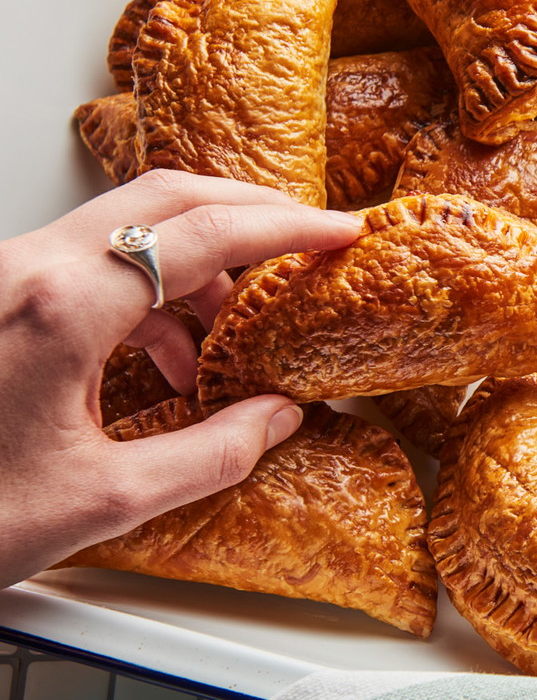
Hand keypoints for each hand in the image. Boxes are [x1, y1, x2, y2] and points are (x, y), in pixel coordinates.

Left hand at [0, 171, 363, 586]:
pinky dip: (150, 292)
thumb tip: (274, 420)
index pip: (202, 234)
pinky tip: (170, 357)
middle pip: (165, 198)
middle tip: (307, 242)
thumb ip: (208, 455)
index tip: (340, 232)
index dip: (287, 227)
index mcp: (60, 307)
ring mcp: (5, 275)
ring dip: (197, 264)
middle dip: (249, 215)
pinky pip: (92, 262)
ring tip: (237, 331)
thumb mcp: (100, 502)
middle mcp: (27, 269)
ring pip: (128, 227)